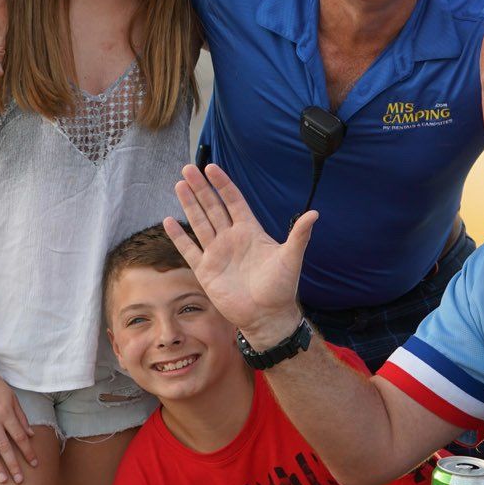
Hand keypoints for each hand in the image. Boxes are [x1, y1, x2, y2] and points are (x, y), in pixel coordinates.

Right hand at [0, 363, 38, 484]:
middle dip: (14, 465)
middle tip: (20, 480)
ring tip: (3, 480)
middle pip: (6, 447)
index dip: (28, 452)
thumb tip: (30, 434)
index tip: (35, 464)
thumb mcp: (12, 397)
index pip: (20, 437)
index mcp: (7, 414)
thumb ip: (21, 417)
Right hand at [165, 163, 317, 343]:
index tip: (212, 168)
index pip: (234, 201)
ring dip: (189, 204)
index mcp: (251, 231)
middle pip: (213, 207)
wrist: (267, 316)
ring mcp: (217, 253)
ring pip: (200, 223)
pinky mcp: (206, 270)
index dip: (223, 185)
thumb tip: (315, 213)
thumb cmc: (282, 288)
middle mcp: (232, 238)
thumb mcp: (291, 258)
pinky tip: (168, 221)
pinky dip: (179, 237)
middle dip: (201, 188)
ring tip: (179, 185)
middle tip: (188, 168)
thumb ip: (299, 235)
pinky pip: (189, 250)